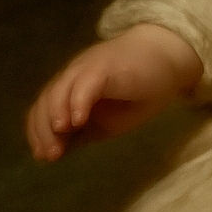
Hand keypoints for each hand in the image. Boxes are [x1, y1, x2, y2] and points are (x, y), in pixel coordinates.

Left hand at [26, 24, 202, 160]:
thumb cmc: (143, 88)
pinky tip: (78, 122)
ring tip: (59, 145)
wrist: (172, 55)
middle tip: (51, 156)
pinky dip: (77, 103)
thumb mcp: (110, 119)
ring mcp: (89, 66)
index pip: (43, 108)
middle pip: (46, 101)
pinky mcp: (106, 65)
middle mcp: (75, 73)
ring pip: (58, 92)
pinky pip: (85, 83)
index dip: (39, 133)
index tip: (44, 156)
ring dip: (55, 120)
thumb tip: (59, 149)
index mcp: (73, 85)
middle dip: (44, 132)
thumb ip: (85, 131)